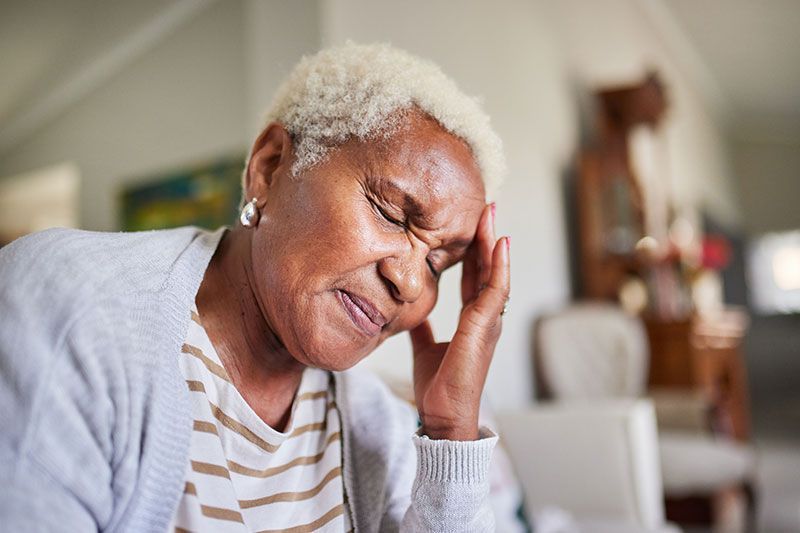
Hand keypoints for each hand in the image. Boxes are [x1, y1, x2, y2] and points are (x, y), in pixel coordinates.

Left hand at [409, 203, 509, 439]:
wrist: (443, 415)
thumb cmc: (440, 386)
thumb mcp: (426, 346)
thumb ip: (424, 326)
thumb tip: (411, 308)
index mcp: (473, 319)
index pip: (475, 275)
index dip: (473, 249)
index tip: (470, 223)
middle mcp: (485, 317)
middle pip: (488, 267)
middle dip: (486, 236)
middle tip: (485, 205)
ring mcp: (489, 322)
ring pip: (494, 272)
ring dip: (493, 241)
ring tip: (491, 213)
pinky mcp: (484, 329)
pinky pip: (494, 290)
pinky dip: (498, 265)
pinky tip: (497, 243)